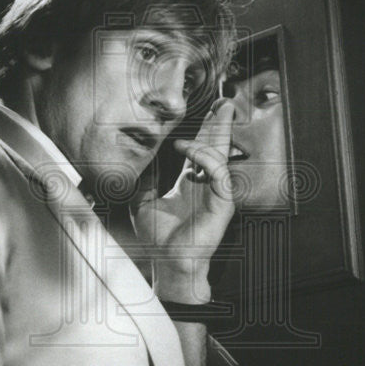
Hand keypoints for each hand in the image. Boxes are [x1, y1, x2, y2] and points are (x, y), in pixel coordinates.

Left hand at [131, 99, 235, 303]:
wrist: (168, 262)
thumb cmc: (158, 239)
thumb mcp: (142, 201)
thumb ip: (144, 180)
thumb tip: (139, 160)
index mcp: (191, 185)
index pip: (202, 152)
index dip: (204, 132)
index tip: (202, 113)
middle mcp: (206, 187)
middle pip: (217, 148)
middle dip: (221, 124)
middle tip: (225, 103)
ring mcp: (216, 194)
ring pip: (222, 156)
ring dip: (217, 134)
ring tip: (210, 117)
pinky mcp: (222, 204)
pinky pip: (219, 173)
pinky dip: (207, 158)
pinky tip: (192, 149)